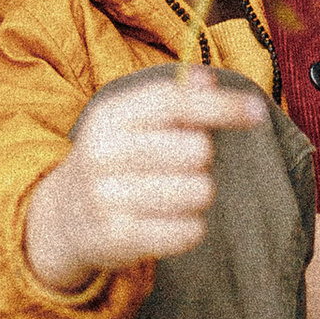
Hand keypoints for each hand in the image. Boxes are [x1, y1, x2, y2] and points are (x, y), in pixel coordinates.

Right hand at [24, 70, 269, 289]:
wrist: (63, 217)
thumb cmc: (114, 162)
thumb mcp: (129, 122)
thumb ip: (172, 98)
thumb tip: (209, 79)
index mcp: (109, 117)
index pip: (175, 101)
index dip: (221, 105)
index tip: (256, 112)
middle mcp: (104, 154)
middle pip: (197, 149)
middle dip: (201, 159)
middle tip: (179, 167)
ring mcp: (108, 198)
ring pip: (199, 191)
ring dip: (198, 194)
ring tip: (173, 195)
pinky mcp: (119, 238)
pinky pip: (189, 231)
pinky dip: (190, 227)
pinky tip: (169, 222)